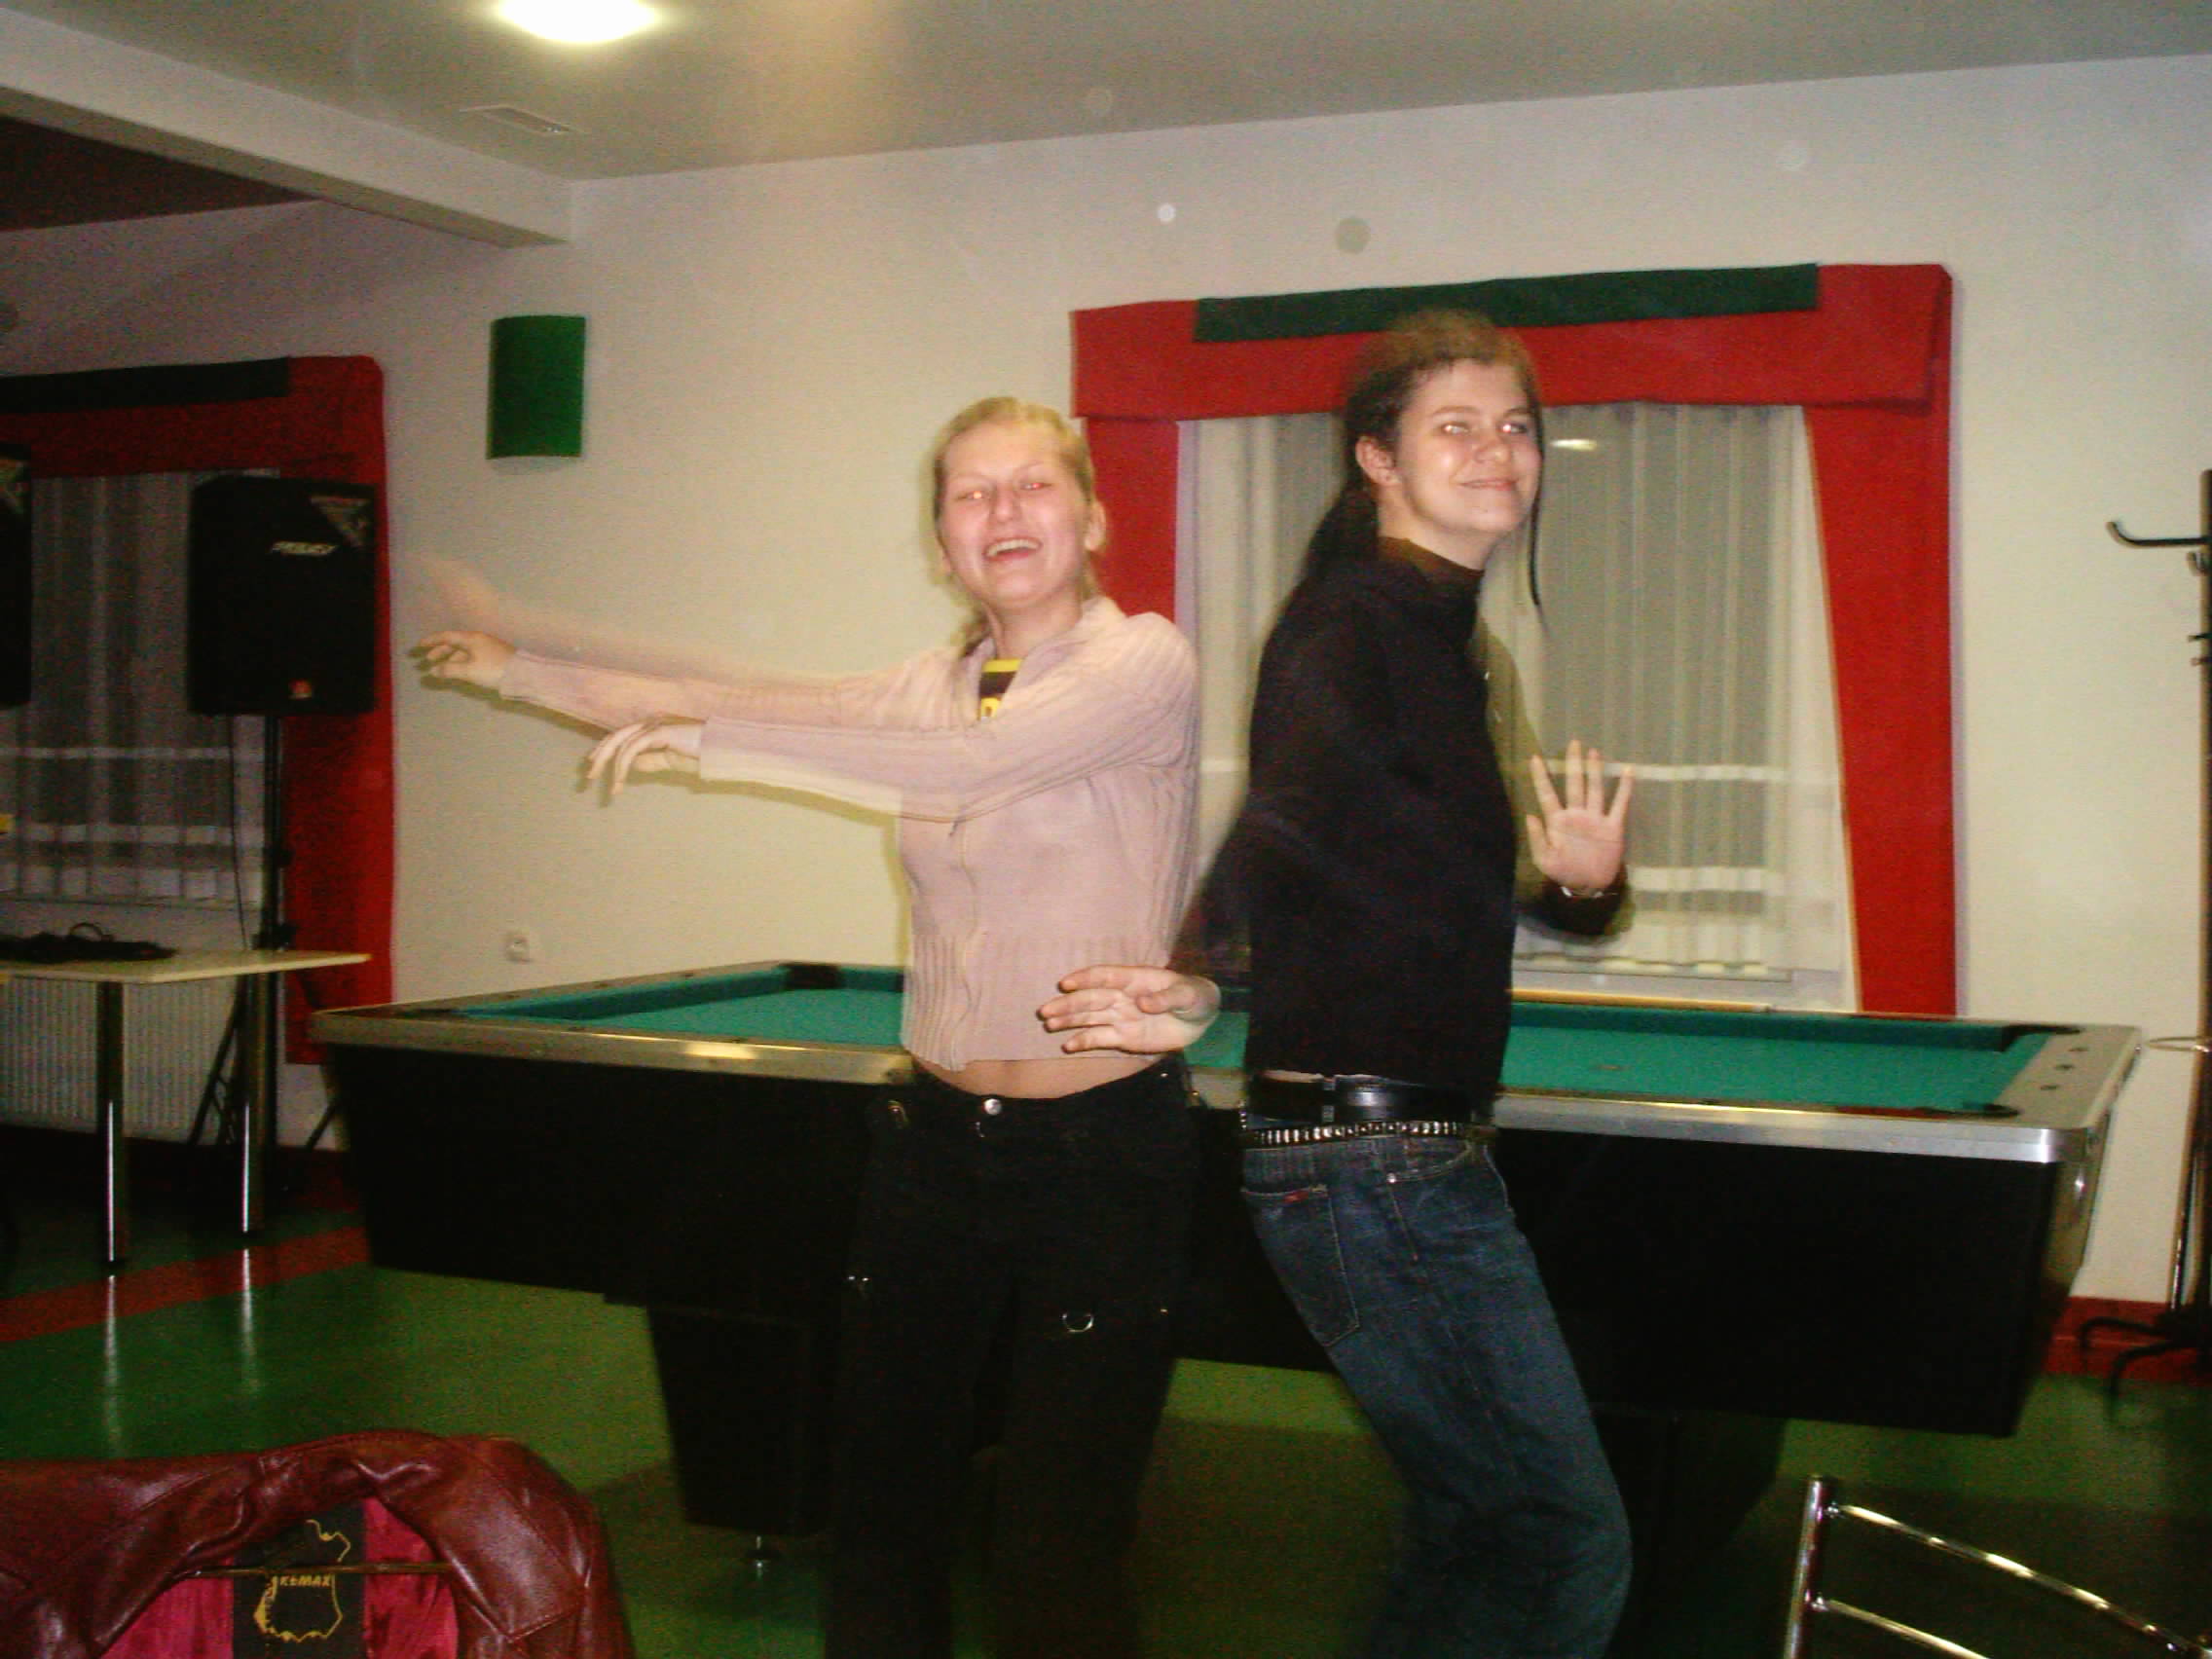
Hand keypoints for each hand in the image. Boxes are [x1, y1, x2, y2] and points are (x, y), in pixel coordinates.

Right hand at [415, 630, 514, 690]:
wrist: (523, 674)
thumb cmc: (493, 670)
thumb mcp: (468, 671)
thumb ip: (449, 670)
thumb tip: (433, 670)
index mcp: (471, 638)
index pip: (446, 636)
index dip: (432, 641)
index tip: (419, 646)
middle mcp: (478, 639)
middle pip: (455, 642)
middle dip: (440, 651)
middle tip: (428, 660)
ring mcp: (487, 647)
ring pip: (464, 650)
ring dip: (451, 658)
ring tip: (442, 669)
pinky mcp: (494, 655)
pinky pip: (472, 655)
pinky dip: (462, 661)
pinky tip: (460, 670)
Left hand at [586, 717, 703, 793]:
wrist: (721, 749)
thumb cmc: (703, 753)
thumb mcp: (671, 760)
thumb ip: (652, 760)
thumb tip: (632, 765)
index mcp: (654, 725)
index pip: (622, 734)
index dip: (605, 747)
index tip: (593, 763)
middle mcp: (651, 721)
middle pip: (616, 736)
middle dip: (600, 756)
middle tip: (590, 777)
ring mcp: (655, 724)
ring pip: (621, 743)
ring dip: (612, 767)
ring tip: (611, 788)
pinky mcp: (659, 731)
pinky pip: (633, 749)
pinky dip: (623, 766)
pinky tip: (622, 781)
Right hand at [1040, 966, 1219, 1054]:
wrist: (1199, 1019)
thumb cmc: (1192, 997)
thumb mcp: (1185, 995)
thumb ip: (1165, 998)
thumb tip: (1142, 1003)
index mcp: (1135, 979)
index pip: (1105, 976)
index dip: (1086, 978)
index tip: (1066, 984)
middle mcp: (1121, 996)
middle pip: (1090, 999)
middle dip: (1068, 1004)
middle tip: (1046, 1011)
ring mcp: (1120, 1016)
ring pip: (1089, 1017)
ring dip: (1068, 1020)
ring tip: (1049, 1024)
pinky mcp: (1122, 1036)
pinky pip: (1099, 1038)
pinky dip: (1083, 1041)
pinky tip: (1068, 1045)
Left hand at [1527, 740, 1632, 890]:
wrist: (1589, 886)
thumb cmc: (1564, 872)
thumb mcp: (1545, 860)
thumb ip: (1536, 838)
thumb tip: (1529, 815)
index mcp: (1558, 822)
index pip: (1547, 794)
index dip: (1541, 777)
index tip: (1534, 758)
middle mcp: (1577, 814)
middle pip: (1574, 784)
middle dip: (1573, 764)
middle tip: (1573, 743)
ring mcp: (1595, 819)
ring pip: (1595, 789)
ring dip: (1594, 771)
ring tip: (1594, 752)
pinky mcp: (1613, 827)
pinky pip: (1619, 805)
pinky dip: (1624, 789)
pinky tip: (1628, 771)